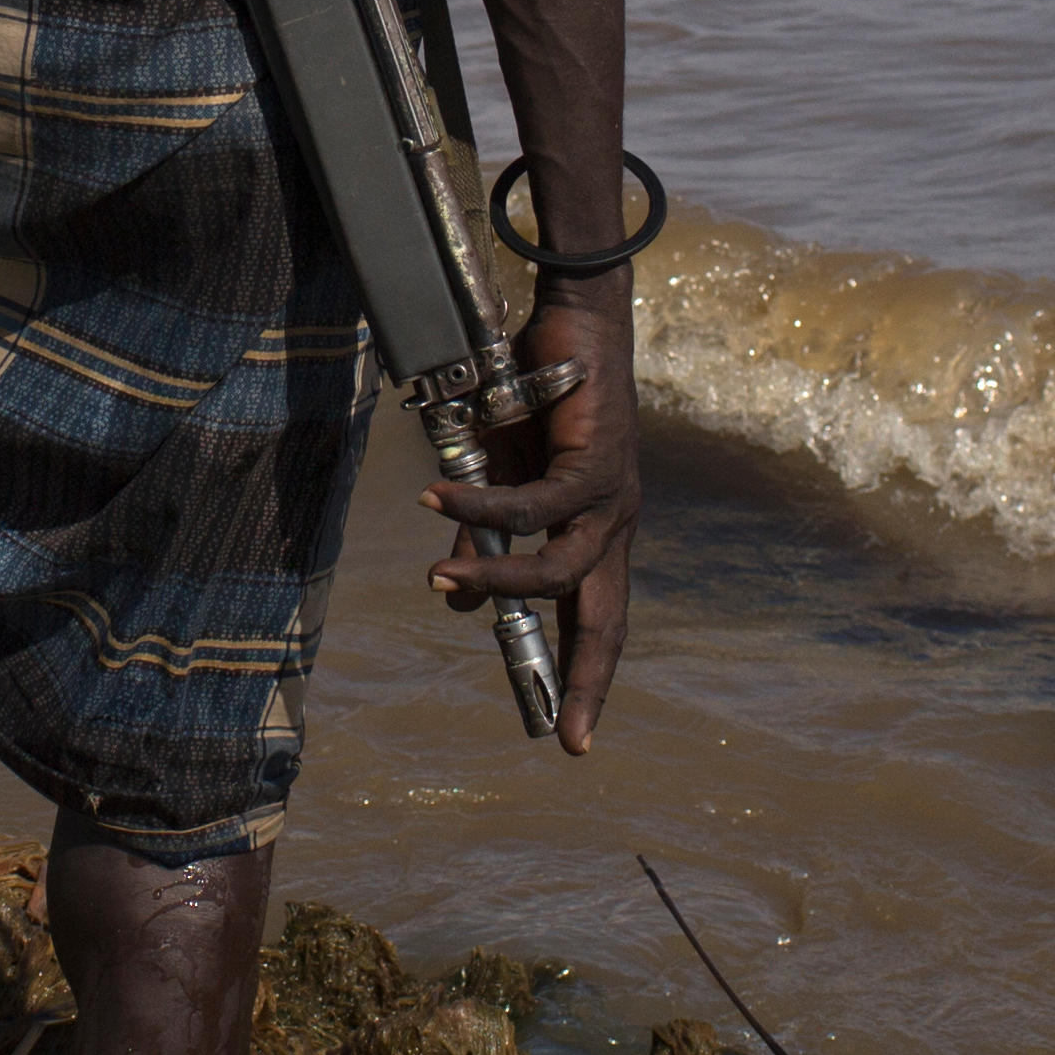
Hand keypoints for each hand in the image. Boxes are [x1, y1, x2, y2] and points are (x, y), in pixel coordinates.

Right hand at [419, 295, 641, 753]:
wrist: (574, 321)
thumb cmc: (536, 398)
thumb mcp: (501, 478)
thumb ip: (488, 539)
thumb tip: (462, 601)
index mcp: (596, 534)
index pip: (597, 619)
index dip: (585, 676)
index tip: (573, 733)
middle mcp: (614, 526)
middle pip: (604, 619)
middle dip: (585, 677)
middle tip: (563, 732)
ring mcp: (611, 498)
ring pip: (559, 570)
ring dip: (497, 580)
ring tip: (440, 578)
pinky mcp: (597, 463)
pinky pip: (534, 507)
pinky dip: (483, 511)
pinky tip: (440, 504)